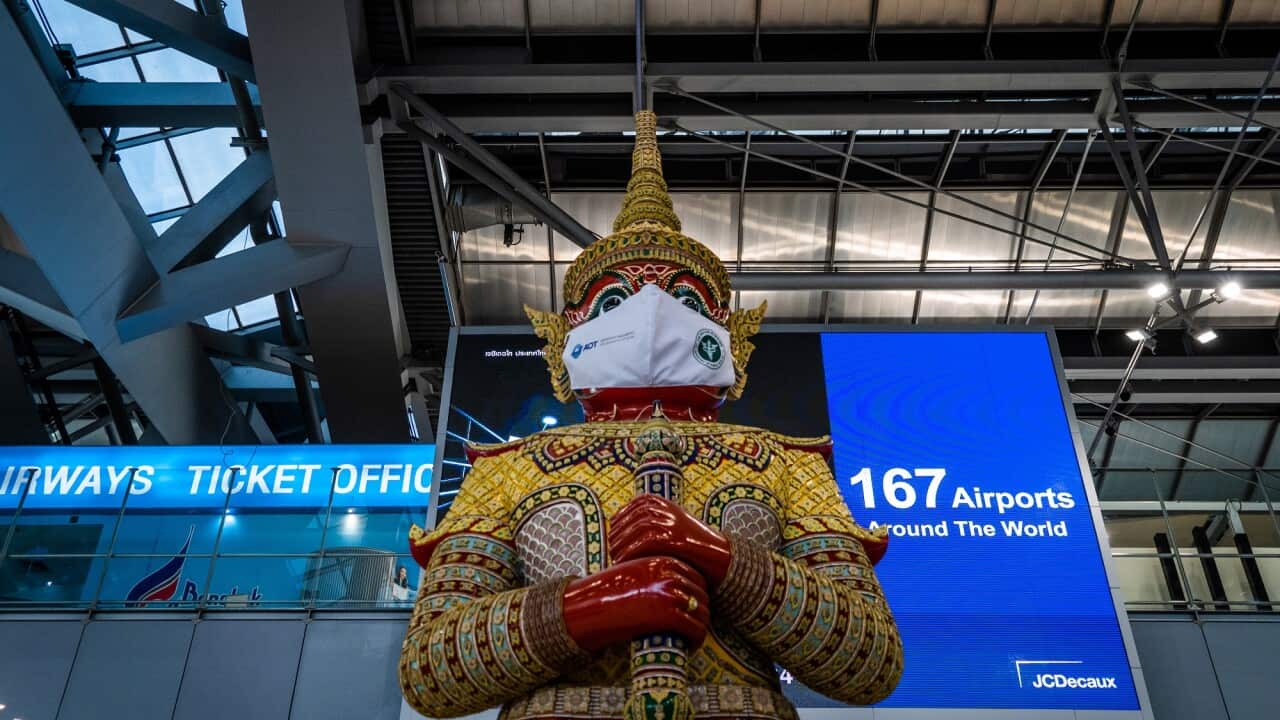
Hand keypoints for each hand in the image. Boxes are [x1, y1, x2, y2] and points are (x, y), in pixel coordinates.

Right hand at [562, 556, 710, 652]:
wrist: (588, 606)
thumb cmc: (608, 594)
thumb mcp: (635, 573)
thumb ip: (657, 578)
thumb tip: (679, 594)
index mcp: (664, 561)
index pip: (698, 579)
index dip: (697, 598)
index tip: (690, 613)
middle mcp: (671, 574)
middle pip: (703, 596)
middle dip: (699, 614)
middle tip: (690, 630)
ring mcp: (672, 593)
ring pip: (703, 615)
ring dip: (699, 629)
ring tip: (689, 641)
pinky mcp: (669, 614)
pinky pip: (696, 630)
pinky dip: (696, 641)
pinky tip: (688, 648)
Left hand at [609, 495, 732, 587]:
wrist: (718, 556)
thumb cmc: (688, 546)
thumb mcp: (668, 526)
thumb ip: (648, 523)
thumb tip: (616, 532)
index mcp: (661, 502)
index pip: (629, 509)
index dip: (618, 524)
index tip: (612, 538)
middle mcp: (664, 508)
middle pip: (629, 520)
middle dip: (617, 536)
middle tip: (612, 551)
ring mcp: (669, 521)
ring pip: (634, 531)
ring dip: (621, 546)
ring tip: (616, 559)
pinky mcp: (673, 536)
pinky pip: (643, 542)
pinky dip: (630, 552)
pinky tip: (624, 563)